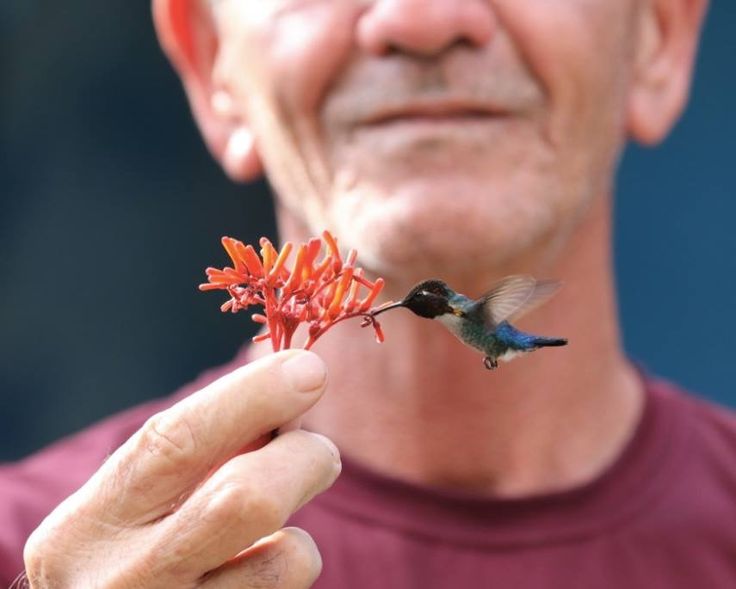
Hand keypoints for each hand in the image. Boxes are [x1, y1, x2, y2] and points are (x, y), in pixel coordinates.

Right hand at [23, 350, 339, 587]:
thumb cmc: (124, 561)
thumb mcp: (124, 511)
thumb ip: (190, 456)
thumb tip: (287, 391)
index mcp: (85, 528)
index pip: (176, 442)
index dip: (251, 397)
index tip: (308, 370)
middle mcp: (123, 581)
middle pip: (245, 499)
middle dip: (303, 457)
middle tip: (320, 452)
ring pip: (288, 560)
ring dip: (301, 532)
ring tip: (279, 532)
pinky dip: (289, 571)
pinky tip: (259, 572)